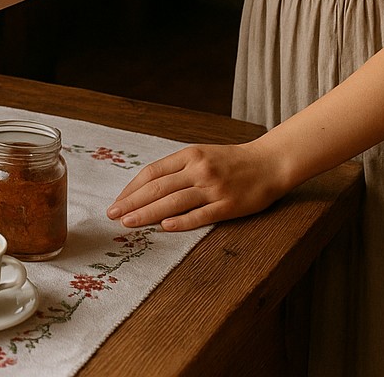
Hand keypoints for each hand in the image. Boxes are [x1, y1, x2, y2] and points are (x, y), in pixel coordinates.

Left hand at [105, 141, 292, 231]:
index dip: (131, 189)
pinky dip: (181, 221)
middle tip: (113, 215)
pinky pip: (200, 215)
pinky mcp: (228, 205)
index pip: (152, 172)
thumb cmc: (232, 161)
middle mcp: (199, 169)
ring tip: (128, 224)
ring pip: (173, 202)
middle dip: (132, 203)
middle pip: (157, 187)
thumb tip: (147, 187)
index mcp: (189, 155)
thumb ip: (177, 169)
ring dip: (147, 214)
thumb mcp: (201, 155)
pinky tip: (164, 228)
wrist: (270, 163)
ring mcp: (213, 188)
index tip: (117, 202)